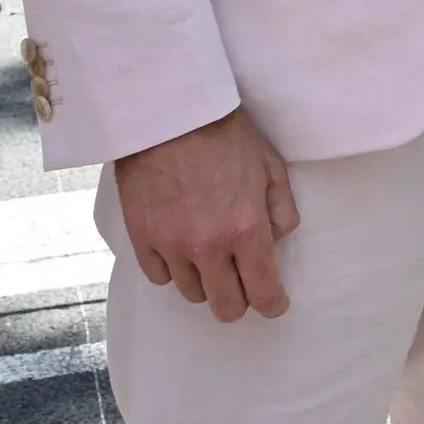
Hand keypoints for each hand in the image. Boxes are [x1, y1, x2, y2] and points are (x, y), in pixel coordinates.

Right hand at [114, 106, 299, 320]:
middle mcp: (207, 247)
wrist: (168, 116)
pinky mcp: (141, 239)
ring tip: (211, 256)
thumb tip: (275, 241)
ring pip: (192, 293)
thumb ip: (282, 211)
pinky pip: (160, 277)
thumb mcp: (272, 167)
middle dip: (240, 301)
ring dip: (206, 281)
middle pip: (225, 307)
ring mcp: (170, 246)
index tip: (275, 303)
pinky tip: (181, 248)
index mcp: (245, 230)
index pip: (263, 292)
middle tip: (244, 284)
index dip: (273, 304)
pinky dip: (173, 269)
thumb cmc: (225, 136)